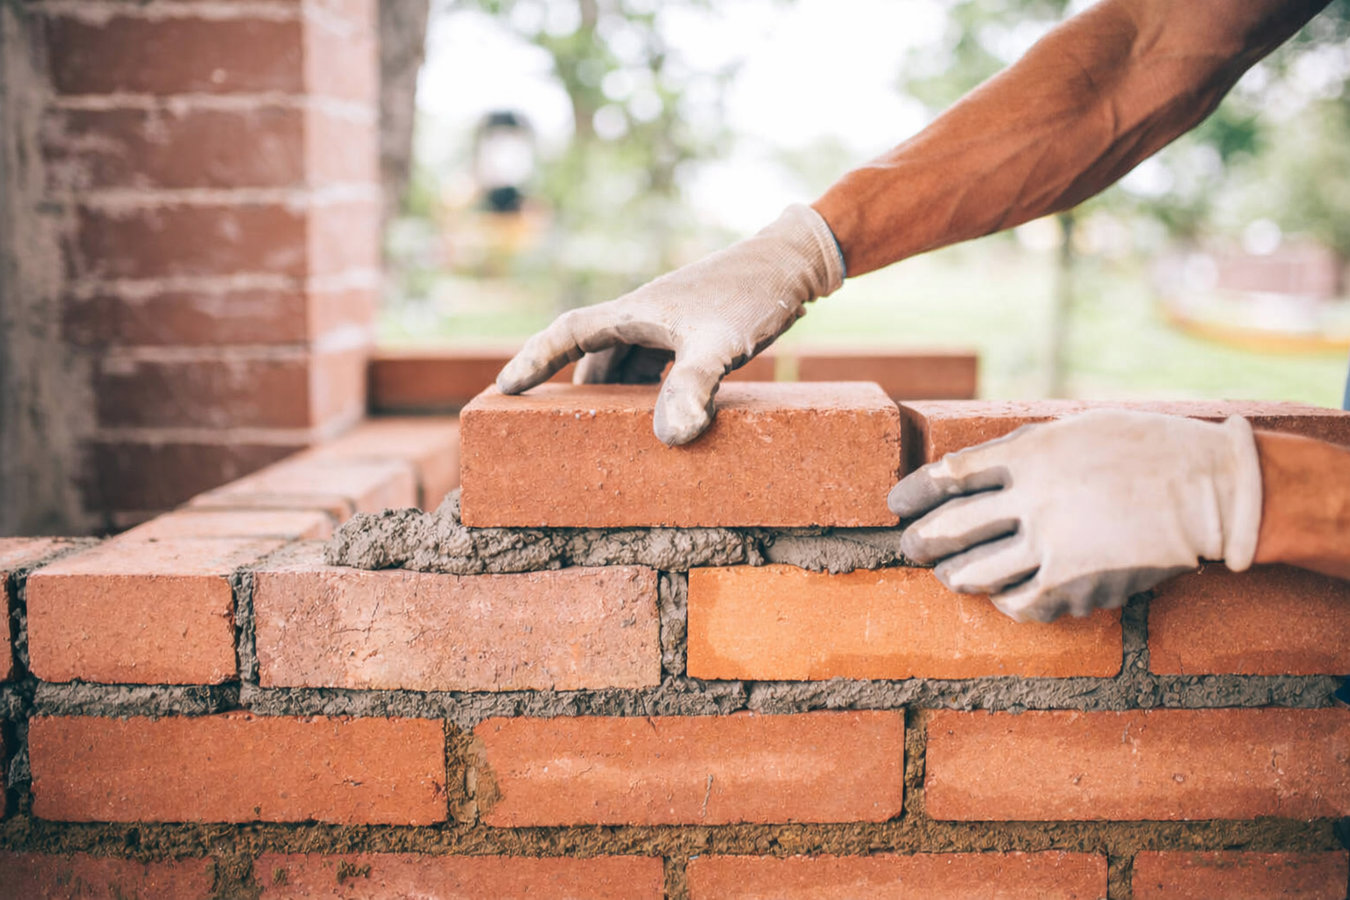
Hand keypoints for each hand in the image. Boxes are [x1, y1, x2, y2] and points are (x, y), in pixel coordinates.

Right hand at [496, 204, 843, 444]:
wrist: (795, 263)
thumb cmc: (753, 295)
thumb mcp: (720, 344)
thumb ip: (693, 387)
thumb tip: (672, 437)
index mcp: (634, 312)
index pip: (567, 333)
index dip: (533, 360)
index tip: (503, 388)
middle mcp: (644, 315)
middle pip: (592, 355)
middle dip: (570, 388)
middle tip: (550, 427)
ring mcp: (669, 323)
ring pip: (624, 363)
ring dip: (612, 394)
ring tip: (604, 434)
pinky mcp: (694, 331)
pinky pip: (654, 365)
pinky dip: (647, 391)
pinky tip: (661, 417)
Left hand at [888, 410, 1263, 621]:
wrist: (1210, 490)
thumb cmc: (1144, 450)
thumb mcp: (1075, 428)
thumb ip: (1022, 448)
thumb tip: (972, 469)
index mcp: (1029, 454)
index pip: (948, 475)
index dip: (914, 493)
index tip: (896, 505)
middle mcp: (1033, 500)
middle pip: (949, 528)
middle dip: (919, 542)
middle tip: (909, 548)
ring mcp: (1052, 546)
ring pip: (974, 574)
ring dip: (953, 577)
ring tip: (950, 575)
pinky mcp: (1075, 585)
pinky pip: (1018, 604)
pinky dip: (1004, 602)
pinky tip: (1003, 597)